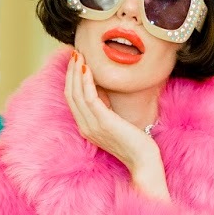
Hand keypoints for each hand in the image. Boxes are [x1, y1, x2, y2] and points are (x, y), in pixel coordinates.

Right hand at [64, 50, 155, 174]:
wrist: (143, 161)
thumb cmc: (135, 143)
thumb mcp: (115, 123)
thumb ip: (105, 110)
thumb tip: (103, 90)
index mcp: (86, 128)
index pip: (71, 100)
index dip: (70, 79)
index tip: (75, 61)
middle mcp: (85, 127)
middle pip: (70, 94)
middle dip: (70, 71)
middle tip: (74, 52)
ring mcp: (92, 125)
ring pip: (76, 94)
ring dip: (76, 72)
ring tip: (79, 55)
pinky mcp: (102, 122)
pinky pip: (89, 97)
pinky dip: (86, 80)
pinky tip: (87, 67)